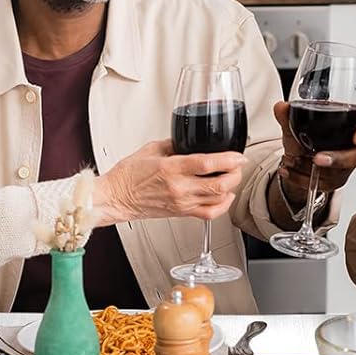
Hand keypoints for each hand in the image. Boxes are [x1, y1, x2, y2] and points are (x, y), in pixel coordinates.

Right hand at [95, 141, 244, 224]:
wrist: (116, 198)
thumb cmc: (128, 176)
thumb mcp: (151, 149)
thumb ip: (175, 143)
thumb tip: (191, 140)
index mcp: (171, 168)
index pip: (207, 164)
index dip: (229, 159)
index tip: (239, 155)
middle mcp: (178, 188)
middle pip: (219, 184)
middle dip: (236, 174)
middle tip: (239, 165)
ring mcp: (181, 203)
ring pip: (218, 200)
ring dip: (232, 188)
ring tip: (233, 177)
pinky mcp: (182, 213)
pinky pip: (209, 214)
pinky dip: (223, 206)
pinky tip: (225, 197)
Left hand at [273, 100, 355, 200]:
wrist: (296, 159)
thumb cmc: (305, 138)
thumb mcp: (295, 125)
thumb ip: (288, 116)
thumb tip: (282, 107)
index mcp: (349, 128)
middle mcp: (351, 149)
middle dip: (337, 159)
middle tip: (318, 159)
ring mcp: (344, 168)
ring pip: (337, 173)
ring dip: (310, 168)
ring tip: (291, 160)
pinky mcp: (333, 181)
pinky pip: (322, 184)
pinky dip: (301, 177)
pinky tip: (288, 170)